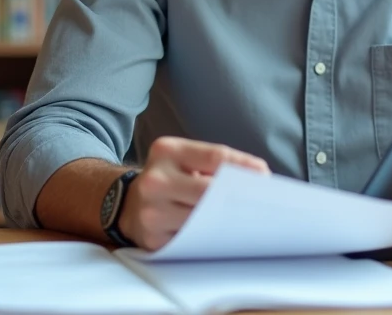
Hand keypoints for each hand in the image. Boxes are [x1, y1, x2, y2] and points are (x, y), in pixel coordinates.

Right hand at [120, 136, 268, 250]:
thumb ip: (216, 163)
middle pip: (208, 191)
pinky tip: (224, 235)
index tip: (265, 174)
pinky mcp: (152, 239)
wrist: (127, 203)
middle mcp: (155, 180)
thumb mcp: (185, 159)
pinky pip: (190, 240)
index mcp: (167, 151)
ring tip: (248, 219)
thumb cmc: (169, 178)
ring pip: (201, 220)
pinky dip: (210, 238)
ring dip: (227, 221)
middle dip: (237, 197)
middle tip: (262, 203)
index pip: (215, 157)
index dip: (244, 166)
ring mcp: (151, 212)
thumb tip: (259, 175)